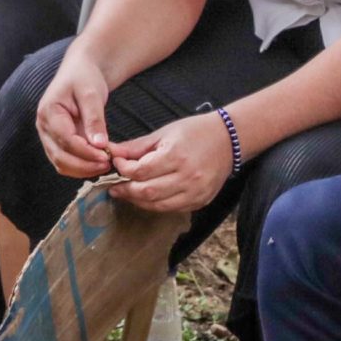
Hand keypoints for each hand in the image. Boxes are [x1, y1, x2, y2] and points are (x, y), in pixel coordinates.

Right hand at [34, 48, 114, 178]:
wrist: (80, 70)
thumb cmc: (84, 77)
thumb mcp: (91, 94)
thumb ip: (94, 119)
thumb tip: (100, 145)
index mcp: (48, 112)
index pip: (65, 140)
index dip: (86, 153)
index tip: (107, 156)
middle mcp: (44, 127)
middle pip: (60, 157)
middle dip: (85, 165)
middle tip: (109, 164)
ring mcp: (49, 137)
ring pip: (62, 164)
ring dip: (84, 170)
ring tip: (107, 164)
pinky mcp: (57, 142)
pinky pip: (67, 162)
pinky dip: (82, 166)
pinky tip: (100, 162)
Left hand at [107, 112, 232, 213]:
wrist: (229, 140)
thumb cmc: (195, 132)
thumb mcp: (164, 133)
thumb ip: (136, 147)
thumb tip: (112, 152)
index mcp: (176, 156)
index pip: (141, 171)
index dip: (124, 170)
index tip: (117, 164)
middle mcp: (187, 177)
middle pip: (147, 192)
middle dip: (126, 190)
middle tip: (114, 186)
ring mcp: (195, 192)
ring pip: (157, 205)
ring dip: (138, 200)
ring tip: (127, 192)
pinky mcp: (200, 201)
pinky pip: (171, 208)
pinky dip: (156, 204)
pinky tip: (148, 196)